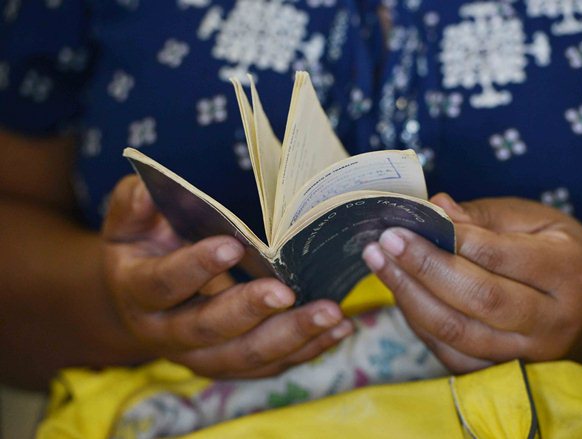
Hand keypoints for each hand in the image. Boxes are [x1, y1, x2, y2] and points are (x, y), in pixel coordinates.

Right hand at [102, 176, 353, 377]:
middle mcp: (166, 332)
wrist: (143, 302)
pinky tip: (338, 330)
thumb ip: (134, 205)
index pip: (163, 283)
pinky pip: (269, 365)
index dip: (195, 267)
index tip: (231, 245)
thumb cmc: (143, 250)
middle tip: (286, 291)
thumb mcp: (128, 222)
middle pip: (207, 329)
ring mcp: (200, 355)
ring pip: (244, 357)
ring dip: (290, 338)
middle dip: (249, 311)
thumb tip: (148, 191)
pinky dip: (307, 350)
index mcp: (138, 292)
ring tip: (330, 315)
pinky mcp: (230, 363)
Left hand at [362, 193, 581, 373]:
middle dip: (422, 268)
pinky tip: (399, 291)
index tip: (405, 223)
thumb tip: (436, 208)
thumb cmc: (557, 251)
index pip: (498, 257)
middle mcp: (550, 321)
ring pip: (457, 332)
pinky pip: (449, 352)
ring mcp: (526, 354)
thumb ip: (485, 216)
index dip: (447, 240)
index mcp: (567, 271)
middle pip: (477, 299)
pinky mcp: (500, 371)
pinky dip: (418, 321)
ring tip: (379, 263)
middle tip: (383, 243)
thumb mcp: (536, 220)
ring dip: (409, 296)